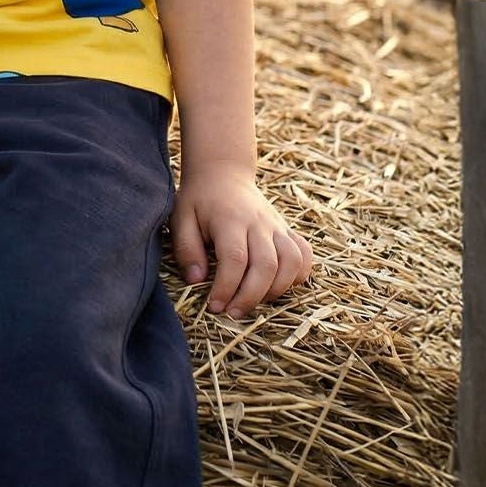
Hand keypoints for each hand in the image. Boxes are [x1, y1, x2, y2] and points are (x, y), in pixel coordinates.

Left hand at [166, 162, 313, 319]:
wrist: (223, 173)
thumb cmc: (198, 199)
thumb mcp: (181, 218)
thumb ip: (187, 249)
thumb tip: (197, 280)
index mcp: (230, 219)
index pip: (235, 259)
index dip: (227, 287)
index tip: (215, 306)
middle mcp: (259, 223)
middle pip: (267, 265)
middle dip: (251, 297)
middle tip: (232, 313)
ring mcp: (277, 225)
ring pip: (292, 262)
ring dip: (277, 290)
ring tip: (253, 302)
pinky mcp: (286, 229)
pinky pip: (304, 254)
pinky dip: (299, 274)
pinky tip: (279, 286)